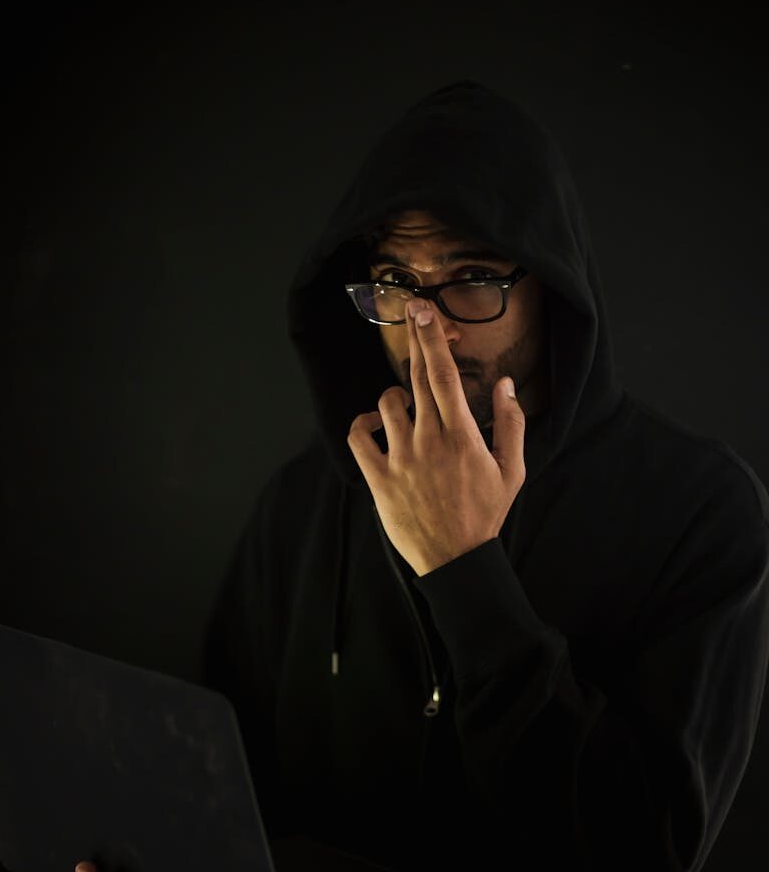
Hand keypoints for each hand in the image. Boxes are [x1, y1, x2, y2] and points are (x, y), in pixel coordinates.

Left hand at [347, 299, 525, 575]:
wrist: (456, 559)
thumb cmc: (484, 514)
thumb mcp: (511, 471)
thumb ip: (511, 425)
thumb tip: (506, 385)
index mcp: (463, 438)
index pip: (444, 377)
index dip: (433, 340)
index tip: (425, 312)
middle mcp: (429, 442)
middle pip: (417, 379)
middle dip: (415, 343)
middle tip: (413, 315)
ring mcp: (400, 460)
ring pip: (387, 405)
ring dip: (395, 397)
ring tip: (406, 409)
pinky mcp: (379, 479)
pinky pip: (359, 438)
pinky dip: (362, 424)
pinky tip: (374, 425)